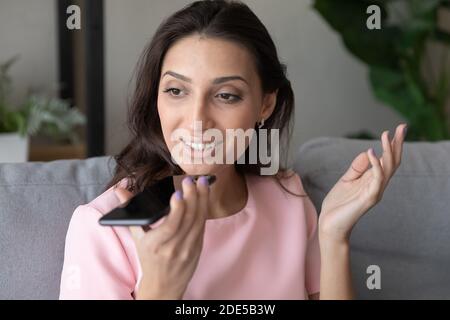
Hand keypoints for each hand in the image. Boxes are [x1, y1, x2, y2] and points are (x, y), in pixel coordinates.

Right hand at [114, 176, 209, 298]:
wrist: (164, 285)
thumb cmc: (149, 258)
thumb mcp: (137, 237)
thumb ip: (131, 212)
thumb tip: (121, 190)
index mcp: (155, 245)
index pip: (170, 226)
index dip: (176, 210)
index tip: (177, 193)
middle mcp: (174, 248)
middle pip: (187, 219)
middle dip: (192, 197)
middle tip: (192, 180)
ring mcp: (188, 248)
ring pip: (198, 221)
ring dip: (202, 199)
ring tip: (203, 182)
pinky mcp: (198, 248)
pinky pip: (202, 226)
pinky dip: (203, 209)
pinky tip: (204, 196)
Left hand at [318, 123, 406, 243]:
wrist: (330, 223)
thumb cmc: (338, 204)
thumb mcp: (347, 180)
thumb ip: (357, 167)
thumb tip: (369, 151)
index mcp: (372, 180)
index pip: (387, 160)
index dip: (392, 145)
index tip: (396, 130)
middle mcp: (377, 185)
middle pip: (392, 162)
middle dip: (397, 144)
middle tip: (402, 127)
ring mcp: (375, 192)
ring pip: (388, 168)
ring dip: (388, 151)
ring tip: (386, 134)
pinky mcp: (369, 198)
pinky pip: (376, 179)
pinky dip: (376, 165)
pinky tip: (372, 152)